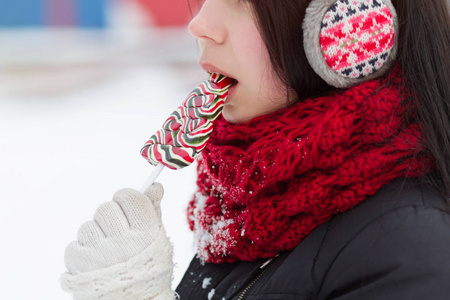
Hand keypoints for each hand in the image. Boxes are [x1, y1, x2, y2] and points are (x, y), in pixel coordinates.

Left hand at [61, 183, 174, 299]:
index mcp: (147, 233)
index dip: (126, 198)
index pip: (129, 196)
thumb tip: (154, 186)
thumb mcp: (158, 240)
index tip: (126, 205)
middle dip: (110, 218)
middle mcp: (124, 242)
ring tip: (106, 252)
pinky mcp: (80, 266)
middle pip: (106, 208)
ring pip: (88, 226)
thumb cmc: (148, 268)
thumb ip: (154, 210)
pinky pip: (74, 245)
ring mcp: (100, 254)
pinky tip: (95, 263)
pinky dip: (82, 253)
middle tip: (117, 233)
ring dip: (95, 236)